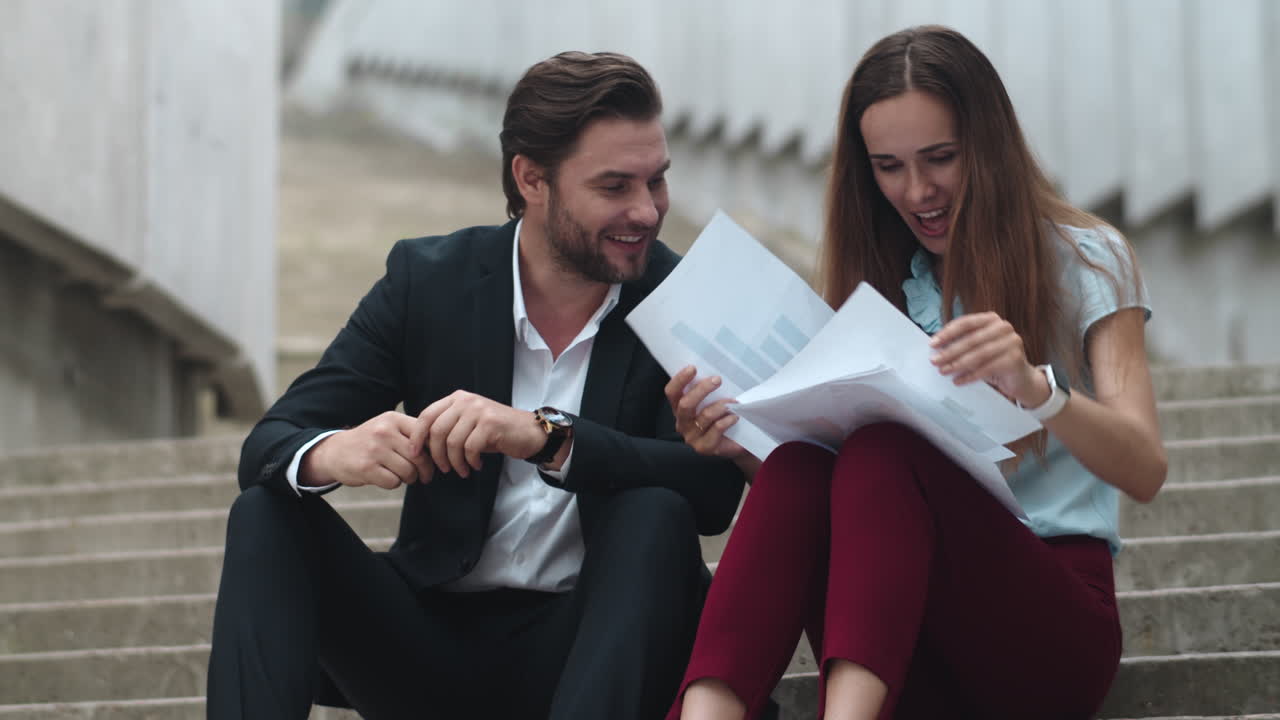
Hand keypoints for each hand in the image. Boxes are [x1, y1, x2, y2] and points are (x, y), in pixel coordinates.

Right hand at [301, 411, 434, 489]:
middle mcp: (384, 431)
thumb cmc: (371, 441)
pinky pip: (393, 482)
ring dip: (410, 478)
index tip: (434, 459)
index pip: (425, 434)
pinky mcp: (366, 468)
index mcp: (393, 419)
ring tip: (405, 477)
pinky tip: (388, 479)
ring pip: (408, 471)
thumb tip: (442, 447)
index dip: (434, 450)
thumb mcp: (388, 428)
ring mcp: (374, 449)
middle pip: (419, 456)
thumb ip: (412, 433)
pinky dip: (395, 484)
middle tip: (425, 476)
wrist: (335, 451)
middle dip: (426, 470)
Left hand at [409, 391, 546, 477]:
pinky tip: (476, 465)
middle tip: (442, 469)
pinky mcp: (490, 424)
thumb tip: (419, 445)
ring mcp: (479, 411)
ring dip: (454, 462)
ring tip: (461, 470)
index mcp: (457, 398)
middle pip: (437, 430)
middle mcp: (466, 401)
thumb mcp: (468, 424)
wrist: (529, 432)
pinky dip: (470, 462)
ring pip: (453, 442)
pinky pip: (470, 448)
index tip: (415, 454)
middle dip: (436, 454)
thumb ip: (447, 427)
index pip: (427, 415)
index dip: (417, 436)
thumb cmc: (495, 432)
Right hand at [664, 366, 747, 458]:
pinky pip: (716, 428)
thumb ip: (708, 389)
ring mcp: (691, 437)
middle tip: (717, 380)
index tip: (693, 368)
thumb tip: (714, 370)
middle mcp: (682, 422)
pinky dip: (727, 420)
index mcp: (680, 408)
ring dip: (721, 405)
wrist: (736, 442)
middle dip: (702, 390)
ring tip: (734, 402)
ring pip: (704, 415)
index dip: (679, 380)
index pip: (672, 393)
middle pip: (685, 404)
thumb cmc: (722, 417)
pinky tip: (735, 417)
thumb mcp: (713, 400)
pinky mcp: (704, 447)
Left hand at [929, 312, 1047, 406]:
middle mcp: (1004, 327)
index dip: (948, 333)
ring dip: (957, 364)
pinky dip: (970, 376)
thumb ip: (962, 343)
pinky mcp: (1014, 359)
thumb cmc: (994, 361)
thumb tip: (936, 348)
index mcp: (992, 319)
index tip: (932, 344)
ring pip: (978, 354)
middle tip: (934, 361)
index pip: (966, 323)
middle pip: (971, 339)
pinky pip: (987, 369)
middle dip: (950, 351)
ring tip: (943, 371)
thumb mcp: (978, 348)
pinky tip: (958, 381)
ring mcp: (1012, 342)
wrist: (1021, 379)